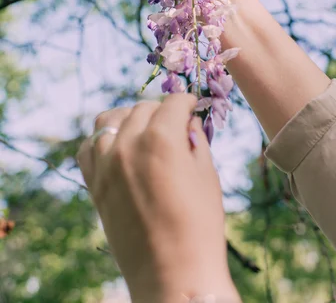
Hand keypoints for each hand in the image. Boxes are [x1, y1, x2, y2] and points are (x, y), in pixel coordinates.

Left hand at [77, 95, 240, 302]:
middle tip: (175, 123)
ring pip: (110, 119)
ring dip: (130, 119)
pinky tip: (118, 146)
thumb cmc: (200, 224)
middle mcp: (128, 144)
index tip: (192, 107)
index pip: (173, 102)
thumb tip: (186, 120)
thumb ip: (195, 138)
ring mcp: (105, 163)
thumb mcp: (207, 174)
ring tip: (144, 130)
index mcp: (161, 138)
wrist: (172, 273)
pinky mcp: (94, 184)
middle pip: (143, 108)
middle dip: (162, 111)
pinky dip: (102, 138)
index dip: (187, 102)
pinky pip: (88, 146)